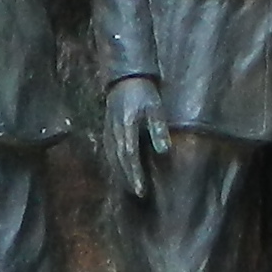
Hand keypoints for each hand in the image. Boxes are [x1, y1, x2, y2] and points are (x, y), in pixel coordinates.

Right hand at [101, 75, 168, 200]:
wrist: (125, 77)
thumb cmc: (143, 92)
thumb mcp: (155, 107)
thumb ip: (158, 129)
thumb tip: (164, 151)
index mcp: (126, 127)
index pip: (130, 157)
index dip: (135, 175)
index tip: (142, 190)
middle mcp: (115, 132)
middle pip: (119, 161)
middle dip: (128, 179)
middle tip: (138, 195)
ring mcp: (109, 131)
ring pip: (112, 158)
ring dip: (120, 174)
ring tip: (130, 188)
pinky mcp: (108, 129)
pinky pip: (109, 151)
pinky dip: (114, 164)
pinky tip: (120, 170)